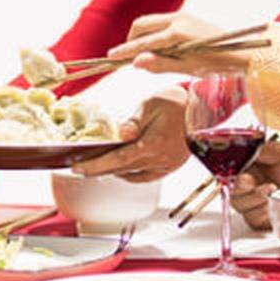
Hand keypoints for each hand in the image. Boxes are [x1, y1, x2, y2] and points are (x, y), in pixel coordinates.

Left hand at [72, 86, 188, 181]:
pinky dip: (128, 173)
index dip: (95, 165)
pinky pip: (143, 176)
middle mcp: (158, 160)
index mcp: (152, 144)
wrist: (203, 112)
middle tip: (78, 168)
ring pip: (130, 174)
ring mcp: (164, 166)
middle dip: (97, 169)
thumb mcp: (151, 104)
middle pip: (119, 169)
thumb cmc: (176, 104)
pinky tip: (119, 167)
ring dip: (111, 171)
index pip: (116, 159)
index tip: (77, 168)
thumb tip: (121, 133)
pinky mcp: (168, 168)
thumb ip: (134, 120)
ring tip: (94, 166)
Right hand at [108, 13, 256, 76]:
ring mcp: (183, 15)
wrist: (242, 51)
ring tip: (145, 54)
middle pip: (141, 24)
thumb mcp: (187, 68)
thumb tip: (135, 62)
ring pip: (151, 21)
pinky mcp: (187, 17)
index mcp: (177, 34)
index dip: (125, 51)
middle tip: (129, 56)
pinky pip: (162, 22)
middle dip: (131, 39)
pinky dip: (154, 33)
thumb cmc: (217, 63)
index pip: (143, 42)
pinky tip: (159, 47)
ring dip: (142, 35)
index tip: (111, 57)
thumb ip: (159, 64)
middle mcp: (178, 19)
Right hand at [231, 141, 279, 229]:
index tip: (245, 177)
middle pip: (233, 192)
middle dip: (242, 191)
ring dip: (254, 201)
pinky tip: (273, 206)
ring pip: (241, 207)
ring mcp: (259, 202)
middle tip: (261, 186)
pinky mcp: (267, 219)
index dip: (233, 175)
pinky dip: (261, 214)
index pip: (232, 171)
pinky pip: (253, 221)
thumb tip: (250, 150)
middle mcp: (253, 184)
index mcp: (254, 165)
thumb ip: (267, 150)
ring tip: (273, 192)